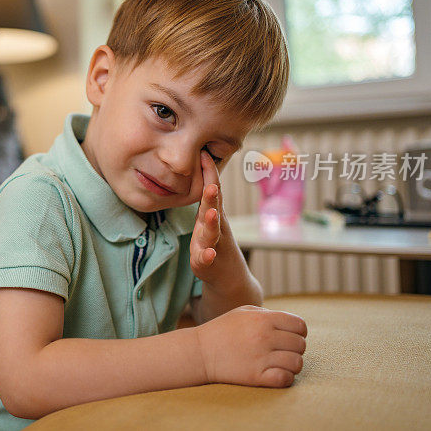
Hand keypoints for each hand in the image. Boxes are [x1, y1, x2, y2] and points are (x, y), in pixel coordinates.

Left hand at [189, 150, 224, 281]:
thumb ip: (206, 197)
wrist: (228, 276)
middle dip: (212, 195)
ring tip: (211, 213)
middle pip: (214, 208)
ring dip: (211, 222)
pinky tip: (207, 254)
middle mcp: (215, 226)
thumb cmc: (214, 240)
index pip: (212, 190)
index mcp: (212, 212)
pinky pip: (207, 259)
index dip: (209, 173)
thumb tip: (202, 167)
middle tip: (210, 182)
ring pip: (212, 232)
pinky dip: (207, 256)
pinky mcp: (206, 263)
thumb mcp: (209, 216)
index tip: (204, 154)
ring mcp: (212, 244)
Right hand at [194, 305, 306, 387]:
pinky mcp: (256, 376)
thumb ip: (268, 314)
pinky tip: (275, 374)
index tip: (289, 337)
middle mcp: (264, 336)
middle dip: (294, 348)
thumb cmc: (222, 330)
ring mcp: (261, 357)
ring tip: (279, 363)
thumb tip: (291, 325)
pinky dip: (285, 378)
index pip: (299, 325)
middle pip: (300, 344)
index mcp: (262, 319)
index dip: (299, 332)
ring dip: (291, 364)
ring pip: (296, 363)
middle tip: (281, 351)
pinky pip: (286, 379)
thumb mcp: (243, 312)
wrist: (199, 352)